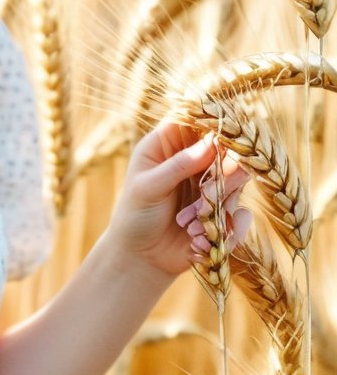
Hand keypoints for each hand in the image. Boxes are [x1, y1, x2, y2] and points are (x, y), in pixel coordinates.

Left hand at [103, 120, 252, 280]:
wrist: (141, 257)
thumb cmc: (134, 216)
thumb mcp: (148, 188)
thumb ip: (177, 166)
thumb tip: (210, 143)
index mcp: (167, 145)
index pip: (193, 118)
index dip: (210, 118)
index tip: (224, 129)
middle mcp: (193, 160)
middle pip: (225, 146)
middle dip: (227, 164)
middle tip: (214, 186)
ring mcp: (210, 184)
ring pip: (238, 177)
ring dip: (225, 195)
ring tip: (202, 214)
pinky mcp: (222, 209)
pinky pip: (240, 211)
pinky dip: (230, 224)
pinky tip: (204, 236)